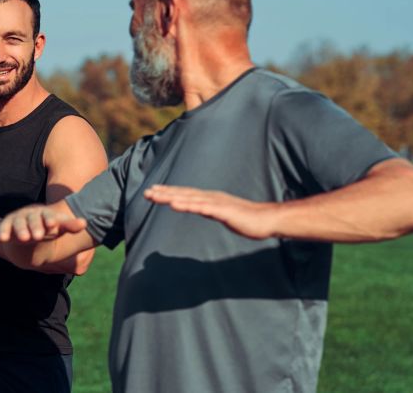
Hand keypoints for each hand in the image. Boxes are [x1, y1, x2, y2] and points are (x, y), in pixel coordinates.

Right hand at [0, 205, 86, 242]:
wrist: (31, 231)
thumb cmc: (48, 228)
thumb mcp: (60, 227)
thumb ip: (70, 226)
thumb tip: (84, 223)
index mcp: (45, 214)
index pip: (48, 216)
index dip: (50, 219)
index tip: (53, 224)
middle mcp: (31, 215)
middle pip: (33, 220)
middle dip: (36, 227)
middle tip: (39, 235)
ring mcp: (19, 220)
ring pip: (19, 224)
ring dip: (22, 230)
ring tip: (25, 238)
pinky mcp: (7, 226)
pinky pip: (4, 228)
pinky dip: (3, 232)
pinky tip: (3, 238)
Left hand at [144, 185, 279, 239]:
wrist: (266, 220)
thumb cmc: (247, 219)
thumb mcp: (224, 214)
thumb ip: (211, 211)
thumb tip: (201, 210)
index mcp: (211, 199)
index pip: (186, 194)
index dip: (170, 192)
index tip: (154, 192)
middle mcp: (211, 197)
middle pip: (183, 194)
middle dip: (164, 192)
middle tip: (146, 192)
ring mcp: (216, 203)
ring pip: (188, 199)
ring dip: (170, 197)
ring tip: (155, 196)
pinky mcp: (221, 211)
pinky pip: (200, 208)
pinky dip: (186, 205)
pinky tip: (174, 205)